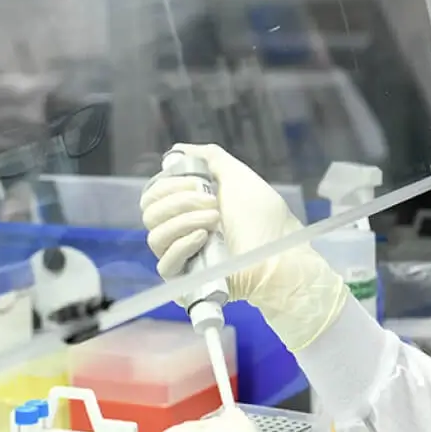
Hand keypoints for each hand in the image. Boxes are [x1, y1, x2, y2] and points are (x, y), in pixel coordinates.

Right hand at [140, 144, 347, 350]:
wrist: (281, 252)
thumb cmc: (264, 218)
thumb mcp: (237, 177)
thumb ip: (209, 158)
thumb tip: (178, 150)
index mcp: (188, 208)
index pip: (153, 195)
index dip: (169, 184)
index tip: (198, 181)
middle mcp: (180, 231)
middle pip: (149, 212)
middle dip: (179, 200)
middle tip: (212, 202)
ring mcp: (181, 257)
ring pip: (155, 235)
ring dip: (185, 220)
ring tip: (215, 219)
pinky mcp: (184, 281)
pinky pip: (164, 263)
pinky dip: (182, 244)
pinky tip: (204, 237)